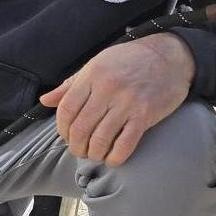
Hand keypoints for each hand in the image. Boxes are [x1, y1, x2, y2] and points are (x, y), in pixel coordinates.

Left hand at [40, 33, 195, 165]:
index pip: (66, 109)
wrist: (171, 57)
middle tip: (80, 150)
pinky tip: (112, 158)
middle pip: (80, 128)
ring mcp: (127, 103)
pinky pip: (124, 145)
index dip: (62, 129)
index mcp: (93, 74)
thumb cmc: (131, 60)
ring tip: (95, 154)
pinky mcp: (145, 115)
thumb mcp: (97, 64)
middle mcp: (107, 88)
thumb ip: (71, 84)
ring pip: (100, 140)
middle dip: (76, 146)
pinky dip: (114, 157)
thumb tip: (45, 101)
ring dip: (94, 153)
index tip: (66, 136)